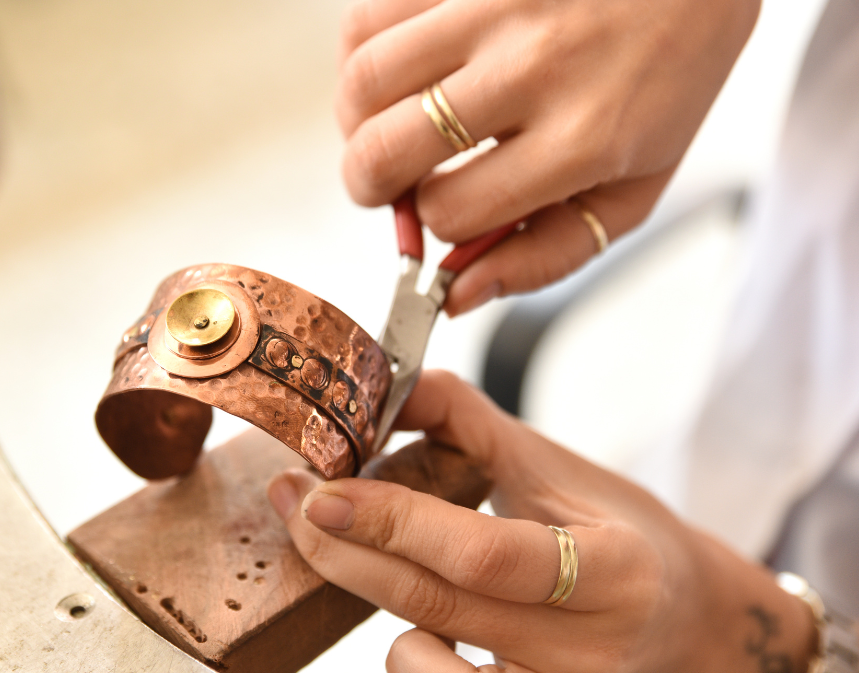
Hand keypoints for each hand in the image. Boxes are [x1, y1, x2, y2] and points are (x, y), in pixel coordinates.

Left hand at [267, 371, 814, 672]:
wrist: (686, 615)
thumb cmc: (613, 528)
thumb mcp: (552, 465)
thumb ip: (468, 423)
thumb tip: (387, 390)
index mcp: (608, 565)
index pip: (480, 551)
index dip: (392, 521)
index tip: (321, 490)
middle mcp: (595, 644)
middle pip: (446, 610)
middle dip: (349, 558)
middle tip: (296, 511)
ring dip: (405, 657)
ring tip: (403, 619)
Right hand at [335, 0, 759, 311]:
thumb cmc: (666, 78)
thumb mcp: (634, 187)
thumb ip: (548, 253)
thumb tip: (457, 295)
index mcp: (584, 139)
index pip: (450, 211)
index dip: (432, 223)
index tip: (443, 210)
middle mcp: (534, 68)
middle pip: (386, 152)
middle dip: (367, 186)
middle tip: (380, 186)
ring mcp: (495, 5)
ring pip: (363, 82)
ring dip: (353, 124)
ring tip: (381, 128)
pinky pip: (367, 18)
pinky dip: (360, 58)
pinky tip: (394, 73)